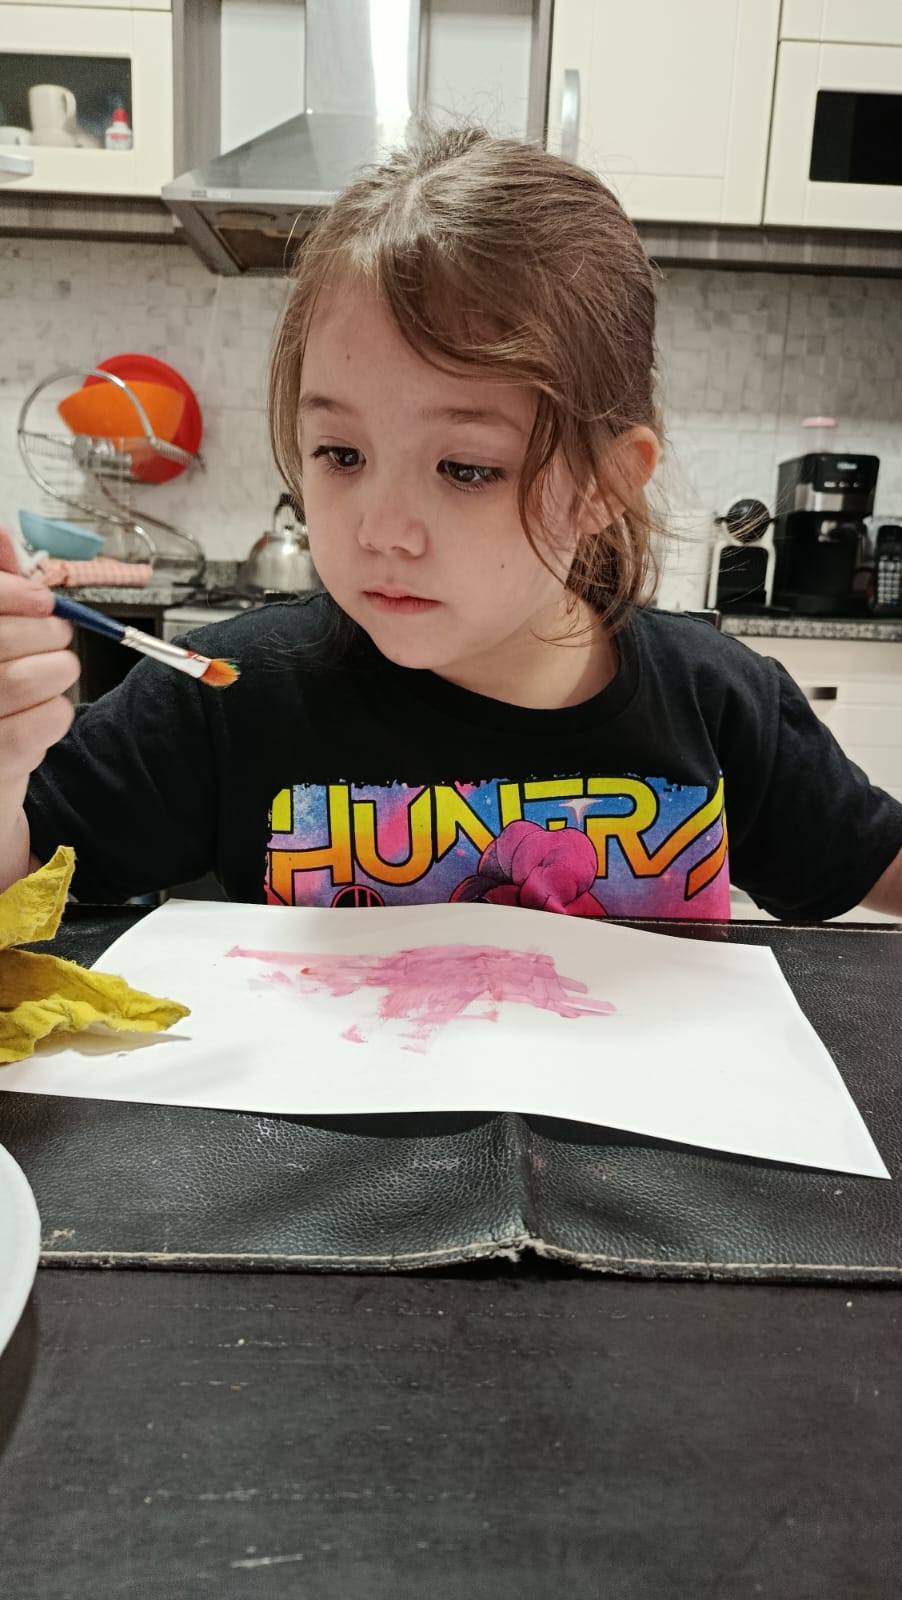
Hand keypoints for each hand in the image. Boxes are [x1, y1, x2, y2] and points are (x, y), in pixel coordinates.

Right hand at [0, 527, 79, 786]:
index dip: (12, 592)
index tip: (41, 599)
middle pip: (1, 640)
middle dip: (46, 634)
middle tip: (55, 638)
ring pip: (23, 681)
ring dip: (56, 671)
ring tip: (52, 673)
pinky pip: (39, 725)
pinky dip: (55, 714)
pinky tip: (42, 713)